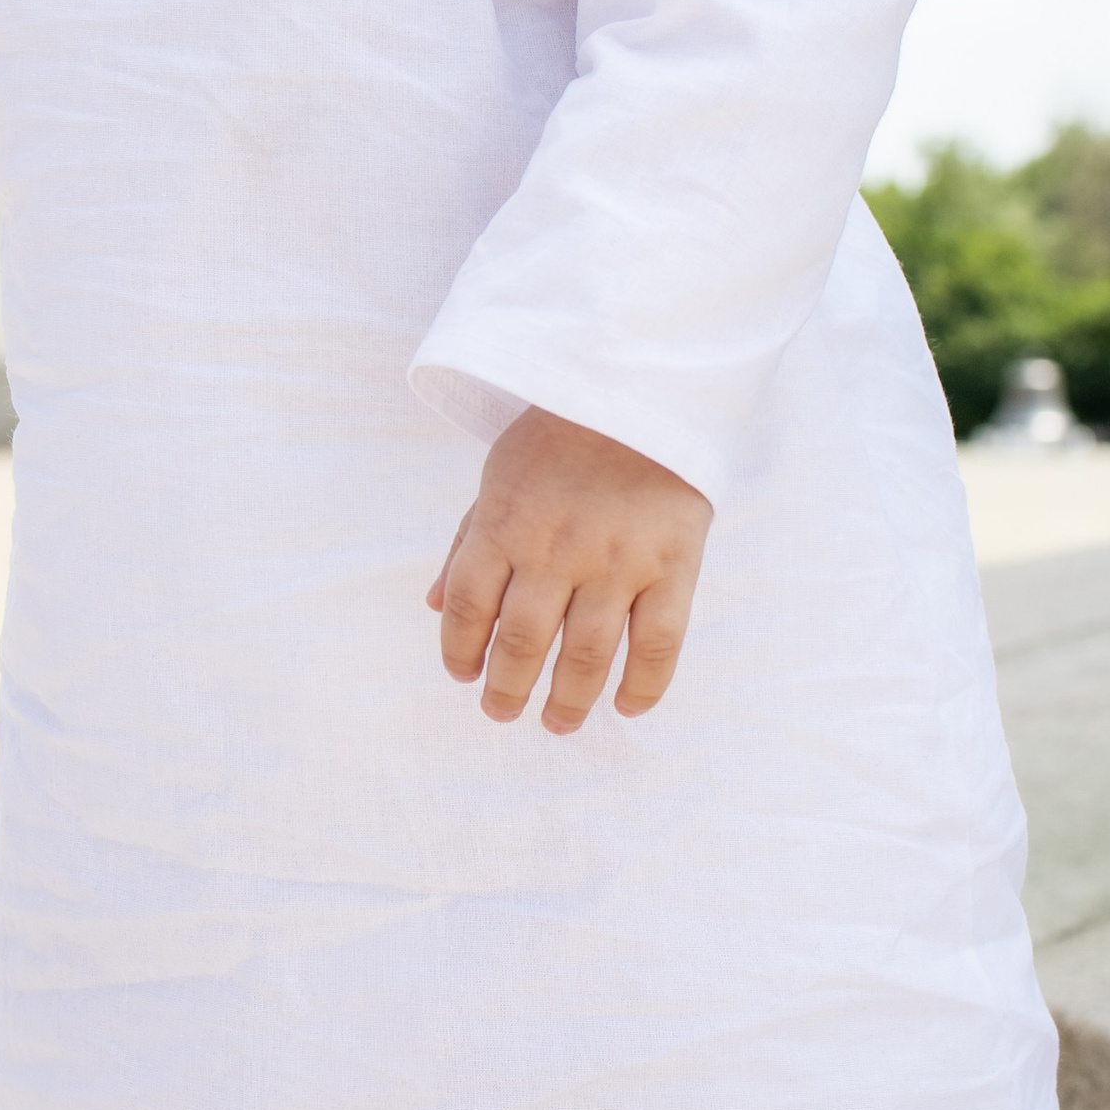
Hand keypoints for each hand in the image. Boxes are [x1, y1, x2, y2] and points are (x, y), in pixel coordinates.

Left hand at [426, 407, 710, 733]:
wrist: (643, 385)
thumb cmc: (561, 433)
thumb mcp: (498, 474)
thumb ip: (468, 543)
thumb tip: (436, 608)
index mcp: (506, 523)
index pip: (470, 608)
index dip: (460, 652)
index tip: (462, 675)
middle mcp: (557, 549)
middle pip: (522, 643)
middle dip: (505, 689)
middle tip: (501, 712)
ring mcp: (618, 559)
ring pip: (587, 656)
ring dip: (567, 701)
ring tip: (556, 723)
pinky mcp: (673, 563)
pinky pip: (658, 642)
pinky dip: (643, 684)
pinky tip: (626, 706)